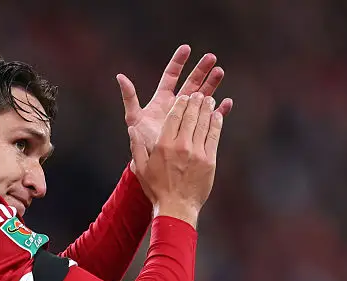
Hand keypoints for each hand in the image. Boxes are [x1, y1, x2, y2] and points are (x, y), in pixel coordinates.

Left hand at [117, 46, 232, 176]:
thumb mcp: (134, 118)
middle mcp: (175, 105)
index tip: (187, 48)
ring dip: (212, 84)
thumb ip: (129, 97)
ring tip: (220, 72)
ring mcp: (187, 117)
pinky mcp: (197, 130)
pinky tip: (227, 103)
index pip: (171, 76)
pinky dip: (219, 110)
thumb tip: (120, 76)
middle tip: (212, 58)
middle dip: (201, 70)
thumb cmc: (142, 141)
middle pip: (190, 83)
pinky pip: (210, 118)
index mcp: (162, 100)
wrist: (153, 165)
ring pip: (202, 96)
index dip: (178, 62)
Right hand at [128, 92, 224, 225]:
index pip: (174, 117)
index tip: (184, 97)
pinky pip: (214, 136)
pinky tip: (217, 115)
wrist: (177, 208)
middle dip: (196, 102)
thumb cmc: (157, 190)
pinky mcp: (209, 160)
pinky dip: (216, 123)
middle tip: (199, 94)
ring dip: (207, 109)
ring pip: (204, 123)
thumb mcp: (141, 169)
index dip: (181, 104)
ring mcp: (197, 152)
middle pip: (191, 116)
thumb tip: (133, 130)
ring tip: (209, 99)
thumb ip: (136, 147)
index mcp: (163, 145)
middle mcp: (181, 146)